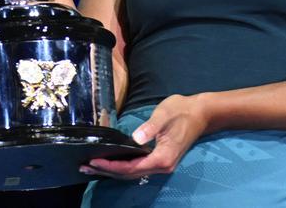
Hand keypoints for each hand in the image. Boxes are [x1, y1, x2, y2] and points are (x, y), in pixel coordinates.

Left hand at [80, 94, 209, 180]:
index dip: (111, 166)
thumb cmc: (182, 110)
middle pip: (130, 174)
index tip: (94, 160)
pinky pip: (138, 167)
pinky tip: (112, 162)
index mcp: (163, 157)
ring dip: (113, 171)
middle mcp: (162, 166)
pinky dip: (123, 167)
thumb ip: (150, 127)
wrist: (200, 113)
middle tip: (85, 166)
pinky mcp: (161, 159)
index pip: (132, 167)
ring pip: (133, 173)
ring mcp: (162, 164)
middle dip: (107, 171)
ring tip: (93, 167)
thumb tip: (136, 138)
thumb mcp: (165, 114)